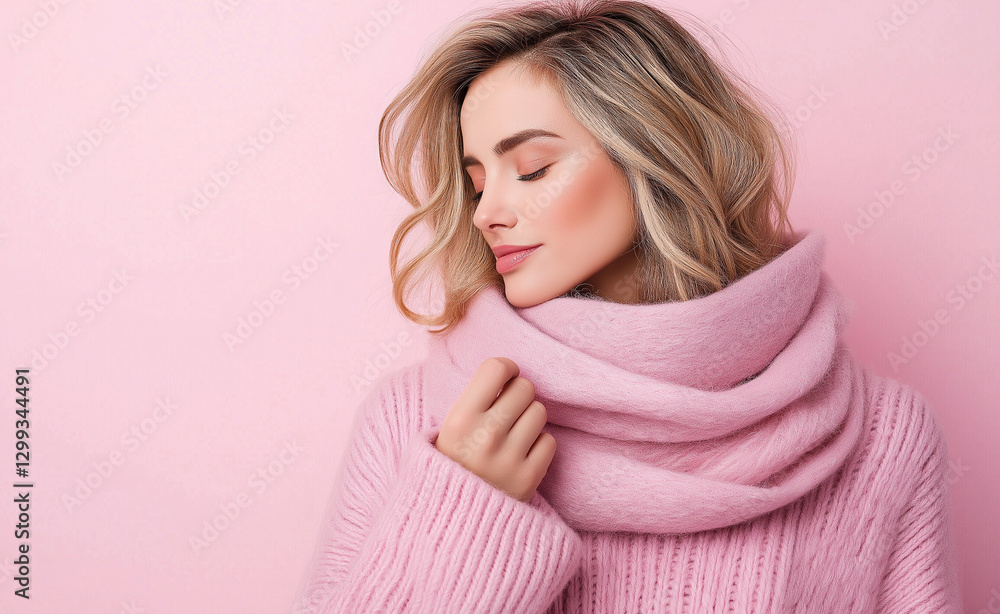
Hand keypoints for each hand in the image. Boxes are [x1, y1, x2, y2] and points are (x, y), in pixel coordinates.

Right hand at [434, 357, 555, 502]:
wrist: (451, 521)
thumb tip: (506, 372)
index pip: (497, 368)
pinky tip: (520, 455)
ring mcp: (509, 458)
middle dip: (518, 396)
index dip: (505, 370)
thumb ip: (472, 400)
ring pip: (539, 412)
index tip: (504, 380)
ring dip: (529, 420)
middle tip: (507, 412)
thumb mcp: (445, 430)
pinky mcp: (528, 478)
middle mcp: (485, 435)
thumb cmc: (451, 466)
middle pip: (524, 388)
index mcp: (460, 418)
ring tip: (512, 435)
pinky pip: (549, 441)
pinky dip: (538, 446)